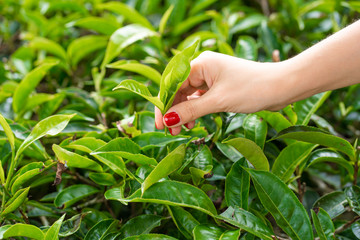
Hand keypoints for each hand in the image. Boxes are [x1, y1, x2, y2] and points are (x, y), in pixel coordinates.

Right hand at [155, 51, 287, 134]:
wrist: (281, 87)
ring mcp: (211, 77)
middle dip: (174, 110)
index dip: (164, 103)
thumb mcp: (218, 101)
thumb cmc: (252, 88)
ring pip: (189, 95)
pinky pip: (200, 98)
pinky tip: (193, 123)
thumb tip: (168, 119)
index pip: (173, 83)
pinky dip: (195, 110)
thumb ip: (191, 110)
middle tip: (171, 130)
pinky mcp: (219, 86)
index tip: (160, 123)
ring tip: (182, 129)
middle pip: (179, 89)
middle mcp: (204, 67)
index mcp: (201, 63)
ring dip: (184, 112)